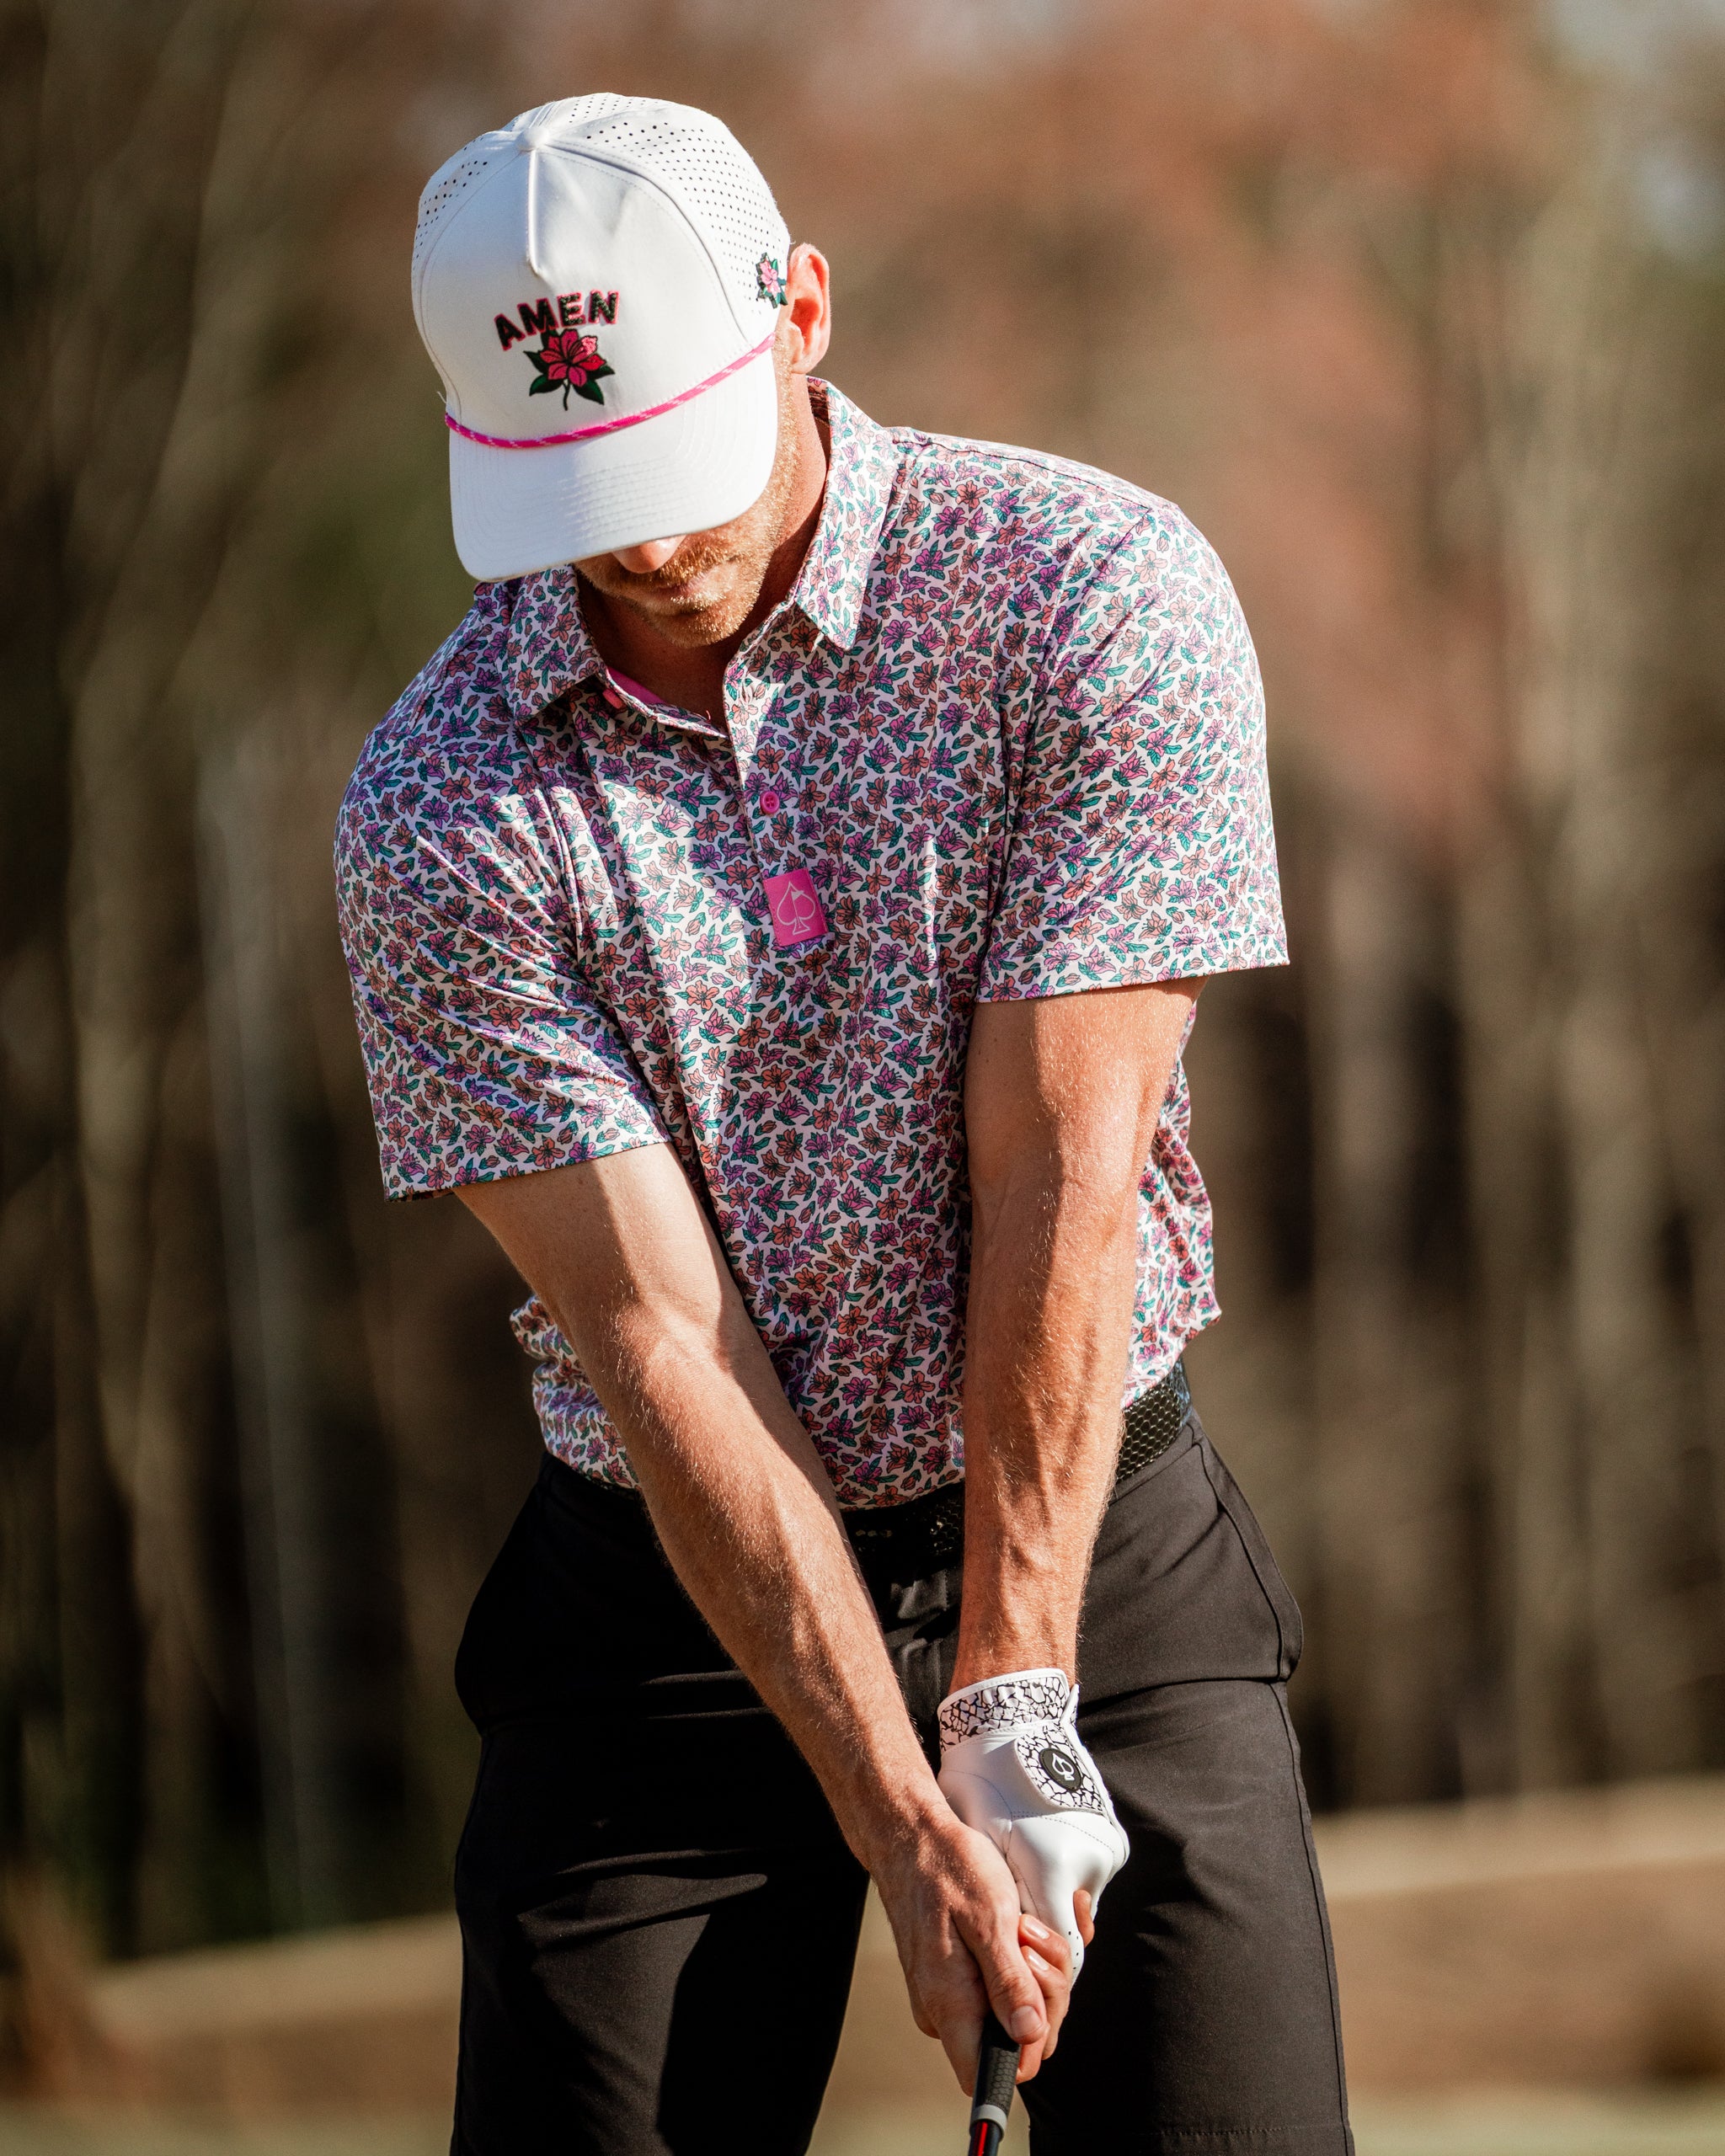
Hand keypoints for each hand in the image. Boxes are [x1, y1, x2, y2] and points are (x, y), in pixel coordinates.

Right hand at [870, 1800, 1076, 2091]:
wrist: (912, 1837)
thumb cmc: (947, 1867)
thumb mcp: (990, 1918)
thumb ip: (1009, 1983)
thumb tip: (1029, 2035)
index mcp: (949, 2004)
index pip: (985, 2075)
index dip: (1025, 2052)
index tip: (1041, 2003)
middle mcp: (944, 2011)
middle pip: (1012, 2042)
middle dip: (1043, 1996)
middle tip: (1033, 1942)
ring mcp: (949, 1996)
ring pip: (1012, 2013)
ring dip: (1035, 1973)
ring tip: (1024, 1926)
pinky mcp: (957, 1979)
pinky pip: (1001, 1989)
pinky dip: (1020, 1962)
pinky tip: (1020, 1928)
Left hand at [935, 1667, 1128, 1972]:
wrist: (1015, 1723)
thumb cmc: (983, 1784)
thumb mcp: (980, 1848)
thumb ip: (1002, 1908)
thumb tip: (1007, 1957)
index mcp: (1054, 1870)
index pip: (1063, 1953)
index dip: (1042, 1969)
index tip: (1021, 1968)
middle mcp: (1089, 1864)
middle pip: (1074, 1930)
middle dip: (1046, 1936)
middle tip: (1016, 1921)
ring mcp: (1105, 1849)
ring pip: (1083, 1903)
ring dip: (1057, 1902)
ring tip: (1024, 1874)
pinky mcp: (1112, 1838)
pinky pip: (1091, 1876)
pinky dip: (1069, 1878)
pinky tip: (1042, 1855)